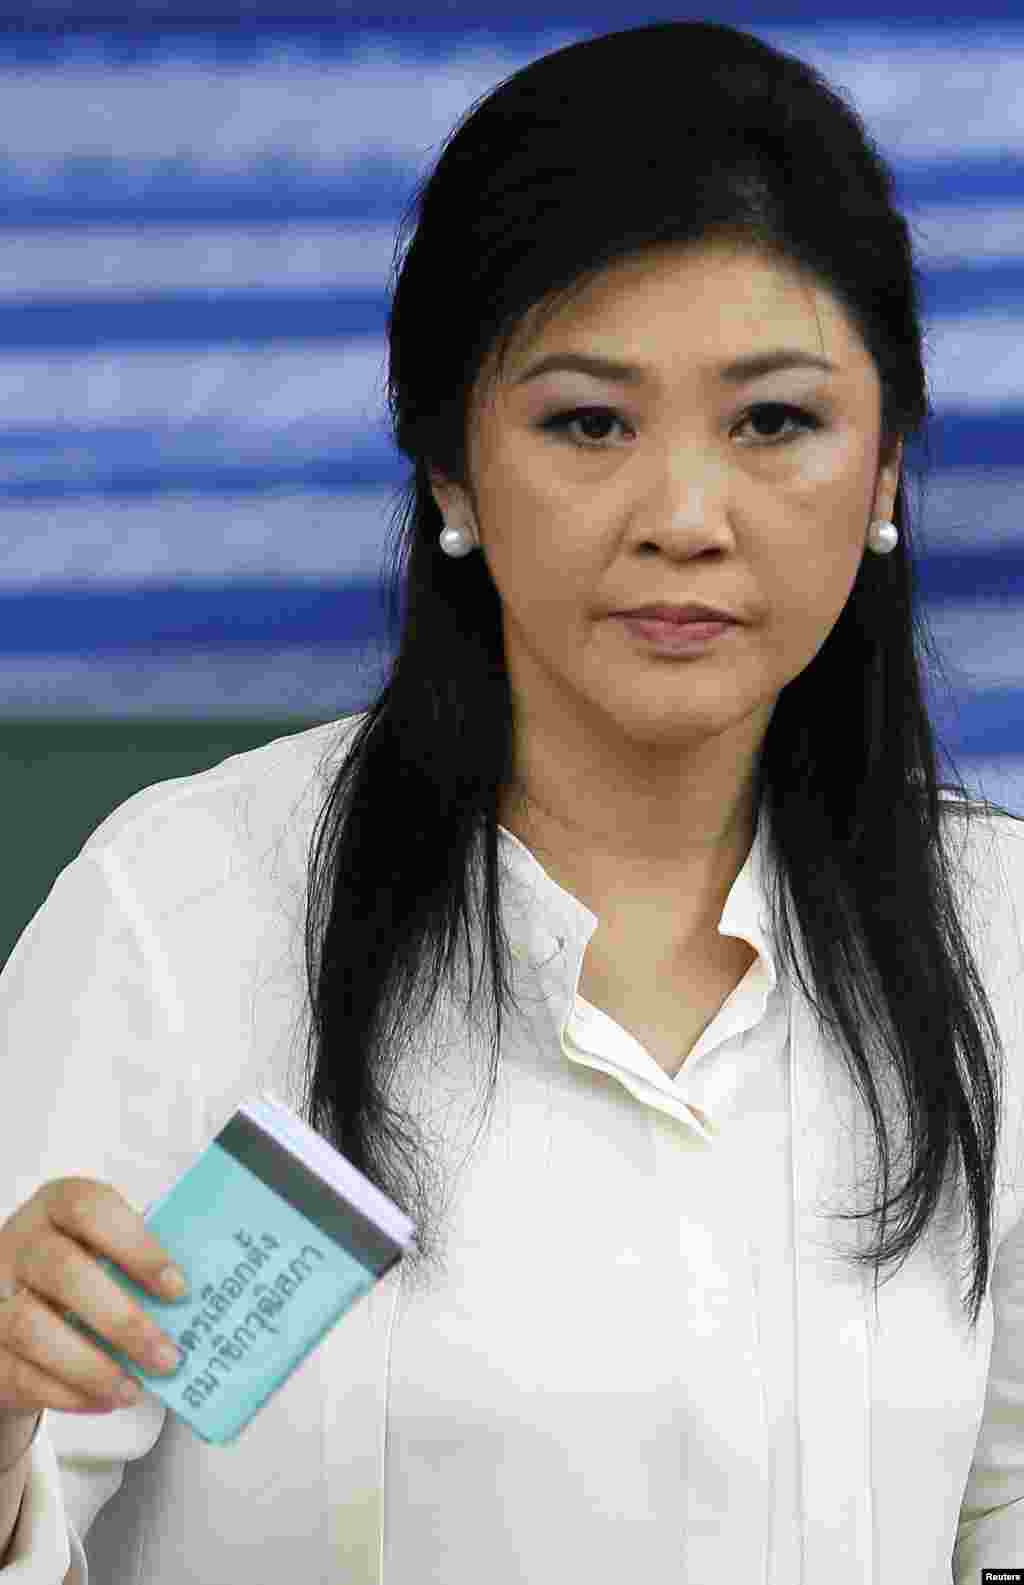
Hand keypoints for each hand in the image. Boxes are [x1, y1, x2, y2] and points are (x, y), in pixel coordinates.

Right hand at [0, 1178, 185, 1415]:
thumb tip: (201, 1303)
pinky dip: (68, 1394)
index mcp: (57, 1205)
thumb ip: (140, 1264)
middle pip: (66, 1273)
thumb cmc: (79, 1270)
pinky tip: (104, 1400)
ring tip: (135, 1390)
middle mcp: (19, 1243)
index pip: (91, 1208)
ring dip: (93, 1367)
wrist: (15, 1307)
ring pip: (34, 1329)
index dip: (137, 1246)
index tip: (178, 1288)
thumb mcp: (104, 1250)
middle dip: (124, 1321)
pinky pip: (20, 1374)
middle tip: (168, 1357)